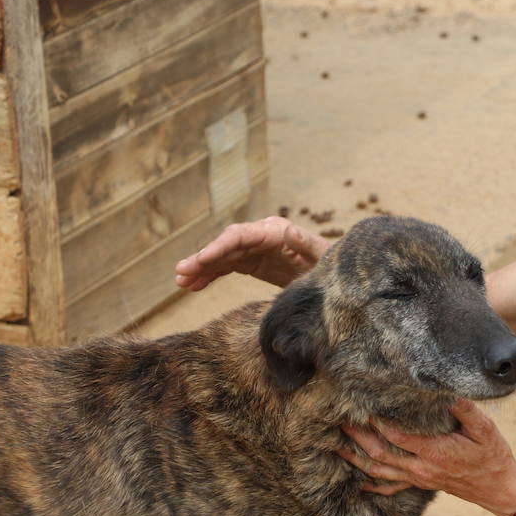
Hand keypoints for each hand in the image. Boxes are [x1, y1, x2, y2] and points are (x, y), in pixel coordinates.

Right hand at [174, 216, 330, 290]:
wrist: (335, 276)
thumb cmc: (331, 265)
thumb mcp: (323, 257)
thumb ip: (307, 244)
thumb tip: (290, 230)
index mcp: (275, 232)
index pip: (241, 236)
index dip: (219, 246)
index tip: (201, 259)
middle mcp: (261, 236)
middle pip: (226, 245)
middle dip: (203, 258)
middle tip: (181, 272)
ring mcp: (254, 249)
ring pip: (221, 257)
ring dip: (200, 268)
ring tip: (180, 281)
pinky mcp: (252, 262)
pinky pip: (225, 267)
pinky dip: (209, 276)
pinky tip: (192, 286)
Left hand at [339, 401, 515, 515]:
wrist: (499, 488)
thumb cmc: (493, 456)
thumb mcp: (485, 429)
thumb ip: (465, 410)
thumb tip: (447, 391)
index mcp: (435, 452)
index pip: (397, 435)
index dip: (377, 421)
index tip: (362, 404)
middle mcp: (422, 468)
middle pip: (380, 453)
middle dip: (358, 438)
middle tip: (340, 421)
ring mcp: (419, 478)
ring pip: (380, 472)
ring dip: (357, 459)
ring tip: (338, 446)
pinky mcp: (421, 484)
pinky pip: (392, 488)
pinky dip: (373, 485)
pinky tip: (360, 482)